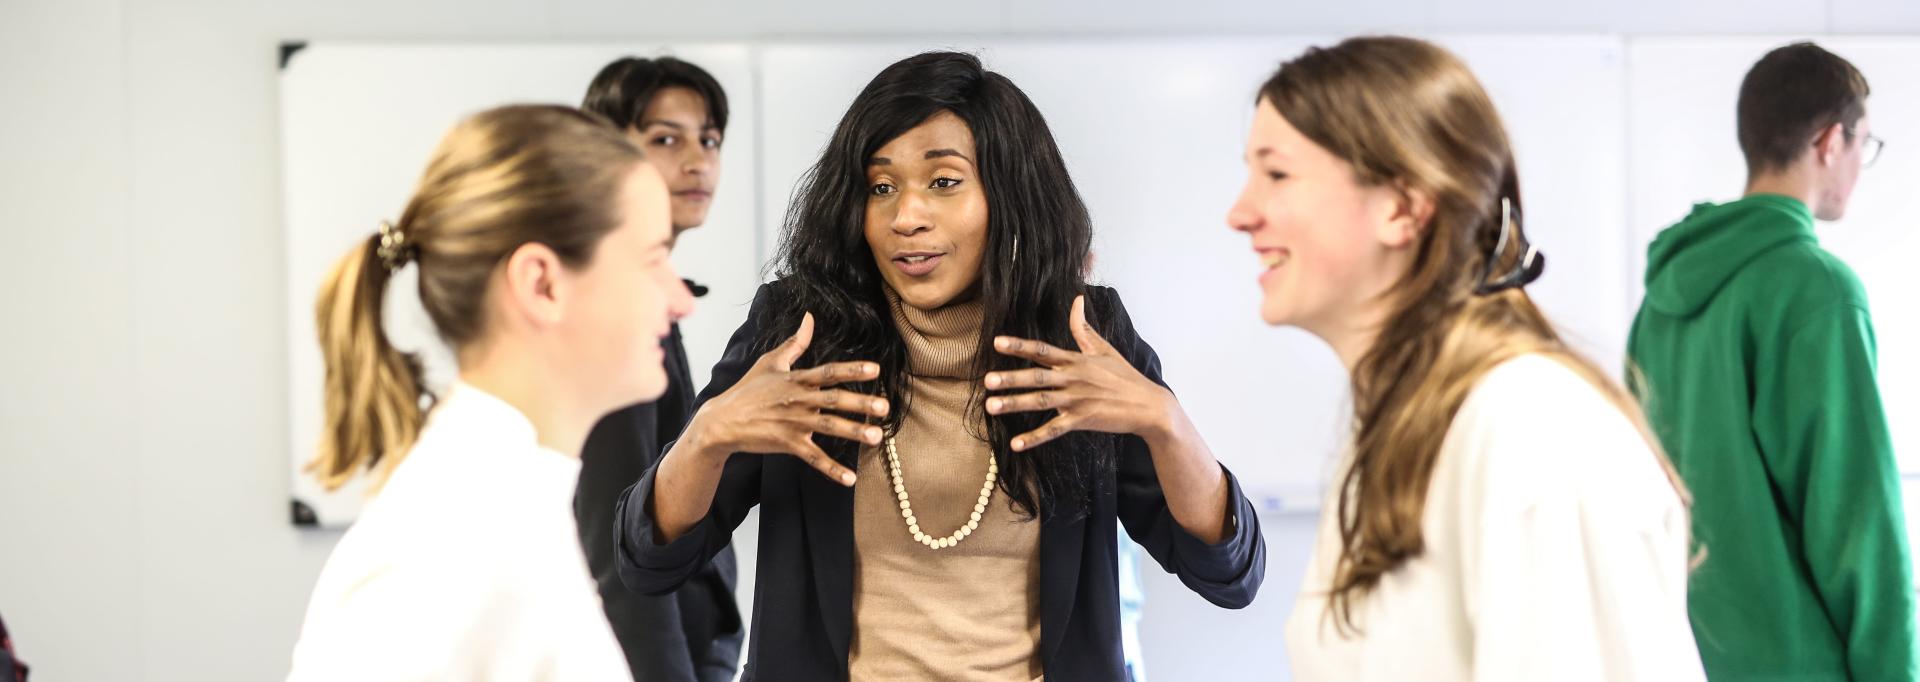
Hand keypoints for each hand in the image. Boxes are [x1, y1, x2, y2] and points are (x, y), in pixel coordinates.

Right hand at [685, 313, 888, 485]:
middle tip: (885, 407)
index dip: (852, 370)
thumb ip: (795, 343)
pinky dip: (831, 469)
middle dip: (861, 404)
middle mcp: (799, 400)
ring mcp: (794, 423)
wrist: (722, 421)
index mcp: (796, 380)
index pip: (829, 372)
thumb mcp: (770, 362)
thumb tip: (809, 318)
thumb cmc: (747, 390)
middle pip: (834, 400)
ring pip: (829, 427)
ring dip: (853, 432)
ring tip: (875, 437)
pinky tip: (849, 478)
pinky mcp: (788, 444)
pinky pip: (814, 458)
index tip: (875, 369)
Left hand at [983, 295, 1173, 450]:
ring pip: (1040, 401)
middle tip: (987, 381)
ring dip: (1015, 404)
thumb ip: (1083, 327)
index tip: (997, 343)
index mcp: (1076, 360)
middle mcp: (1073, 378)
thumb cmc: (1124, 376)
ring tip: (991, 406)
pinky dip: (1035, 437)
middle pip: (1037, 377)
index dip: (1019, 346)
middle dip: (1010, 379)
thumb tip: (1077, 300)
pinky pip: (1054, 429)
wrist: (1148, 405)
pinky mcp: (1082, 420)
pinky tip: (1016, 444)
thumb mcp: (1104, 348)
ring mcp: (1076, 400)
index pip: (1042, 350)